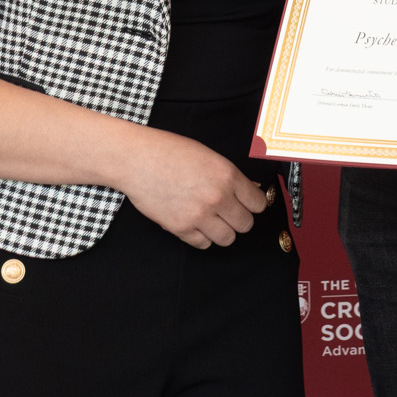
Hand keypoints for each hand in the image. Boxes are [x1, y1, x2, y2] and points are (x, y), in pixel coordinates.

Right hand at [115, 125, 270, 247]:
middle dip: (239, 219)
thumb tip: (250, 190)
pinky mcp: (181, 228)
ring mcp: (199, 215)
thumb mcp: (209, 156)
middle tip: (229, 212)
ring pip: (228, 238)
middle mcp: (217, 197)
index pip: (258, 203)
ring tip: (213, 220)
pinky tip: (196, 223)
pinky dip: (202, 237)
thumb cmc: (171, 152)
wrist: (138, 160)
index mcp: (228, 176)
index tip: (249, 204)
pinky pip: (203, 244)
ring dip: (223, 230)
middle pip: (245, 224)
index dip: (254, 204)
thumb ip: (231, 177)